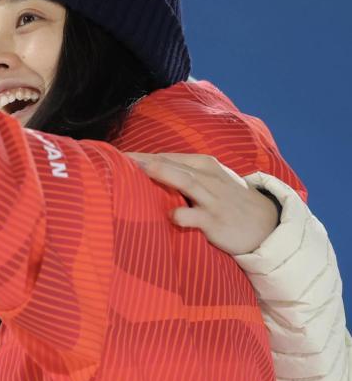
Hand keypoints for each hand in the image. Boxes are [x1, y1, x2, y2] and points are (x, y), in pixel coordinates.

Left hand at [127, 152, 279, 255]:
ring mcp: (212, 199)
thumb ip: (181, 174)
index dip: (141, 156)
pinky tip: (171, 216)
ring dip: (165, 174)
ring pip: (187, 182)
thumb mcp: (210, 180)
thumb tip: (145, 170)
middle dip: (146, 161)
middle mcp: (207, 177)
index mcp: (203, 165)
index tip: (115, 155)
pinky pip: (198, 217)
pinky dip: (184, 215)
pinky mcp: (216, 221)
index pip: (167, 156)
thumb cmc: (228, 200)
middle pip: (172, 164)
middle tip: (119, 159)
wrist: (266, 225)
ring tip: (142, 169)